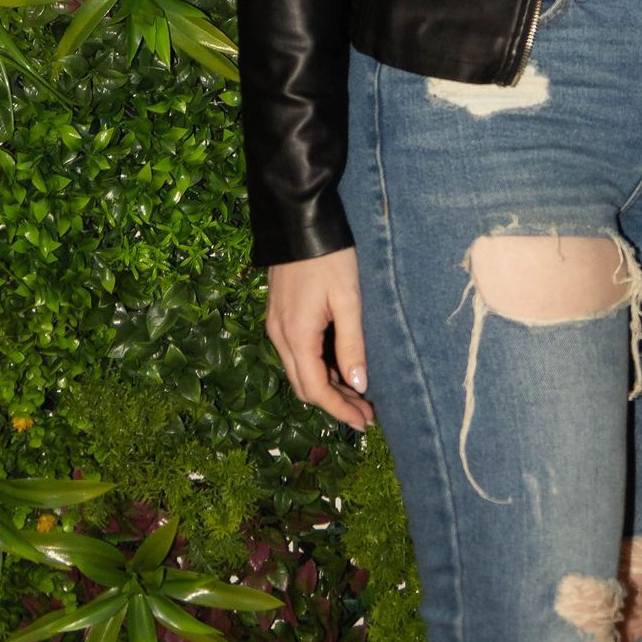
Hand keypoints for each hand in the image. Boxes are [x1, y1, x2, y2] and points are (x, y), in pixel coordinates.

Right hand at [265, 247, 373, 428]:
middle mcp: (279, 336)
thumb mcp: (348, 300)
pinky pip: (295, 353)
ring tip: (358, 394)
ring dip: (326, 386)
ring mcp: (276, 325)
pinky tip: (339, 366)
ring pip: (299, 371)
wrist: (298, 219)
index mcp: (296, 336)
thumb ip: (351, 344)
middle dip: (334, 403)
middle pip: (304, 386)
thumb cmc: (329, 257)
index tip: (364, 422)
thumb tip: (358, 385)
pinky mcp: (278, 315)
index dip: (340, 410)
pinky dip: (317, 367)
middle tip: (366, 412)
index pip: (316, 390)